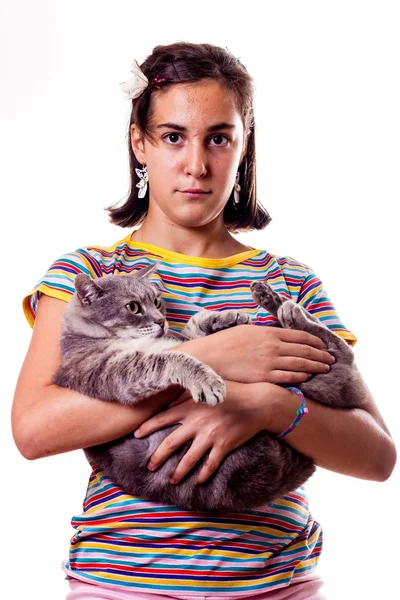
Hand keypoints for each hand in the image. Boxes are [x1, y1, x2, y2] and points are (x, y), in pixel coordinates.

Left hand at [134, 382, 273, 484]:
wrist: (258, 403)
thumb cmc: (233, 391)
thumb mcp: (208, 387)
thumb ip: (187, 393)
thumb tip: (169, 401)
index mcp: (191, 407)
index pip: (162, 418)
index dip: (147, 427)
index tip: (136, 435)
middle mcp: (197, 423)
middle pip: (171, 443)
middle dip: (158, 457)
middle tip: (149, 466)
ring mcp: (210, 436)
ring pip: (189, 459)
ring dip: (178, 472)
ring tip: (171, 480)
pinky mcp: (224, 446)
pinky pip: (210, 465)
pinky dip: (203, 475)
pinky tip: (198, 481)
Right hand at [174, 324, 334, 384]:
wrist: (208, 358)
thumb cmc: (224, 344)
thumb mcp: (245, 331)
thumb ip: (263, 333)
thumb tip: (274, 334)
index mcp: (268, 332)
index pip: (299, 336)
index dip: (315, 341)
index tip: (323, 345)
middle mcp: (272, 346)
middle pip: (304, 350)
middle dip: (320, 354)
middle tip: (331, 358)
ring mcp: (269, 362)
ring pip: (300, 363)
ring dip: (315, 365)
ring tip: (325, 368)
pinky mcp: (264, 377)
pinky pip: (288, 376)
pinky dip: (301, 376)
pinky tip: (307, 376)